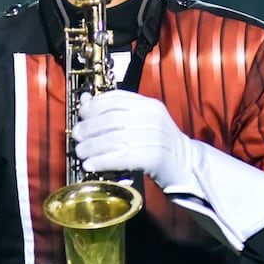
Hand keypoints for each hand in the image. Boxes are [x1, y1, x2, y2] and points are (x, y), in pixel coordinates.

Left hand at [72, 91, 195, 190]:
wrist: (186, 165)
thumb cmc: (159, 143)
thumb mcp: (141, 121)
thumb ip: (116, 112)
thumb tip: (84, 101)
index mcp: (149, 105)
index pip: (116, 98)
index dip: (94, 105)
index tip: (81, 114)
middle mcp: (152, 118)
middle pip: (112, 119)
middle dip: (89, 127)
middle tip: (76, 135)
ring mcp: (155, 137)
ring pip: (114, 139)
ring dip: (91, 147)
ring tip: (80, 152)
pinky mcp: (154, 158)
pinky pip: (121, 158)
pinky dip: (102, 161)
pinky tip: (90, 165)